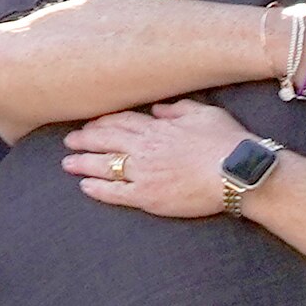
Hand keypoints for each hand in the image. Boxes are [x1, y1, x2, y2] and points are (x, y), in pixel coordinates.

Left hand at [62, 101, 251, 219]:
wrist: (237, 171)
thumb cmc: (227, 141)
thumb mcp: (205, 113)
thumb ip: (178, 109)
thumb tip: (158, 109)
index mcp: (158, 128)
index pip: (122, 122)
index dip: (103, 123)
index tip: (91, 124)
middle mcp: (145, 148)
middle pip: (106, 141)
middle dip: (85, 140)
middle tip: (69, 141)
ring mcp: (143, 172)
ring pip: (104, 165)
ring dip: (84, 163)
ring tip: (68, 164)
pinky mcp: (147, 196)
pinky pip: (115, 192)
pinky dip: (98, 189)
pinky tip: (85, 187)